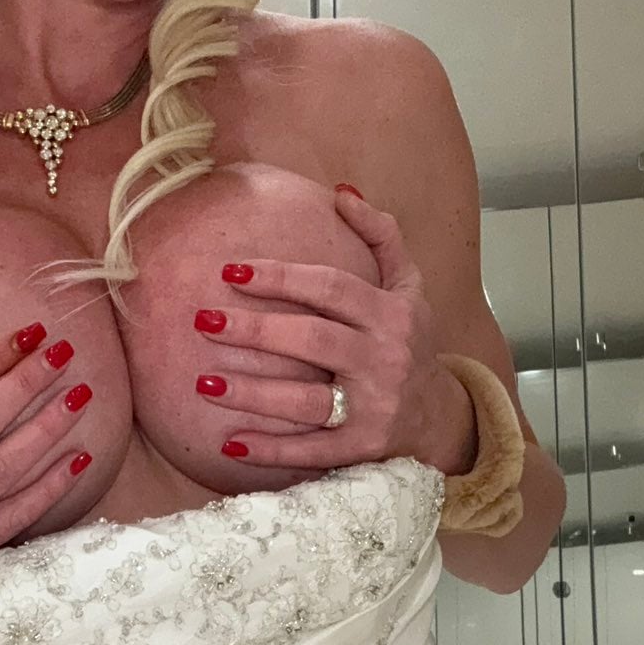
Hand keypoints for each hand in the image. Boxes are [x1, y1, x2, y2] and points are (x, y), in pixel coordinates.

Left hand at [192, 186, 458, 470]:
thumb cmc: (409, 341)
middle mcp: (385, 358)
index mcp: (391, 314)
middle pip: (313, 339)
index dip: (281, 277)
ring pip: (307, 400)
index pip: (330, 288)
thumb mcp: (408, 286)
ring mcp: (375, 407)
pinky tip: (230, 442)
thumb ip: (381, 236)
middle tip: (203, 321)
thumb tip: (341, 193)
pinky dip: (272, 450)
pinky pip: (312, 451)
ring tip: (204, 383)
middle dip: (255, 331)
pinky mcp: (364, 449)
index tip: (230, 272)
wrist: (439, 415)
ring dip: (253, 393)